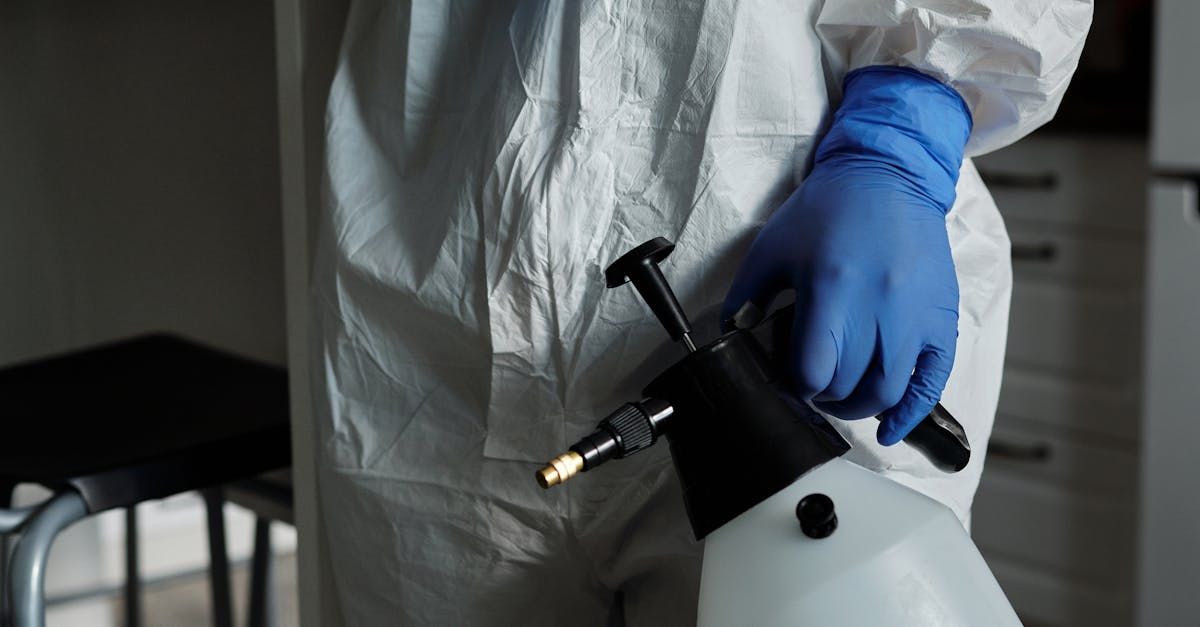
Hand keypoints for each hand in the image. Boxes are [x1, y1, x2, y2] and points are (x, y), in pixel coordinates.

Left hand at [722, 67, 969, 444]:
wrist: (890, 175)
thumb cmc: (829, 209)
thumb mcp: (772, 247)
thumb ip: (746, 296)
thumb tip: (731, 338)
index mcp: (832, 288)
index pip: (814, 371)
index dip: (797, 389)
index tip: (789, 385)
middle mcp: (879, 306)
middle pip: (850, 387)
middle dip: (825, 399)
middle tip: (812, 389)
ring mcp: (916, 315)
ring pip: (890, 392)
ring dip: (861, 410)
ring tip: (843, 401)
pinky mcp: (942, 318)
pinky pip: (933, 380)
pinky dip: (912, 412)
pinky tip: (892, 428)